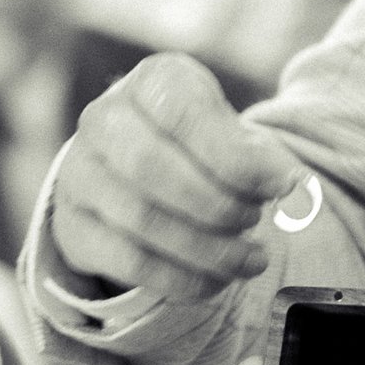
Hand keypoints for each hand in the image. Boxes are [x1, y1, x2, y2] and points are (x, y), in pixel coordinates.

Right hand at [49, 52, 299, 303]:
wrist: (130, 169)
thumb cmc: (192, 144)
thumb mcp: (225, 131)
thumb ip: (255, 156)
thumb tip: (292, 186)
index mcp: (149, 83)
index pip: (183, 115)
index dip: (235, 157)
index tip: (280, 187)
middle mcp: (103, 120)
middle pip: (153, 168)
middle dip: (217, 205)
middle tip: (255, 222)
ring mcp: (79, 174)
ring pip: (142, 220)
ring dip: (207, 249)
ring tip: (248, 259)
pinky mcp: (73, 226)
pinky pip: (128, 261)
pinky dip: (181, 279)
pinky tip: (215, 281)